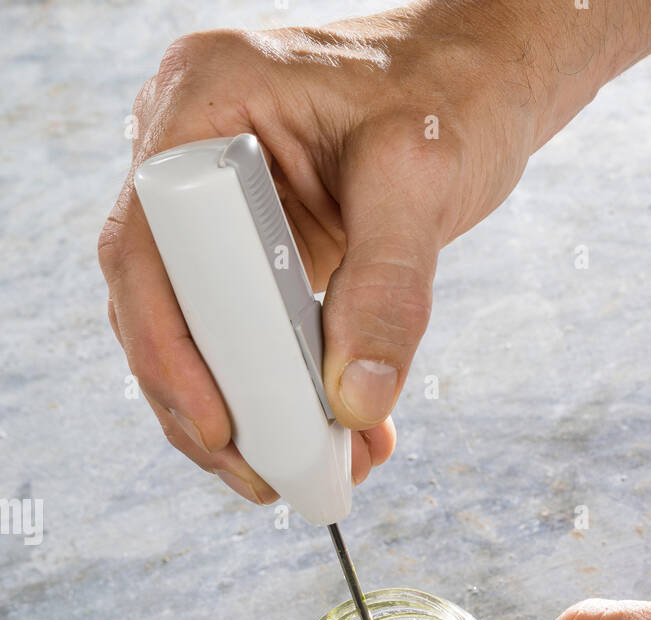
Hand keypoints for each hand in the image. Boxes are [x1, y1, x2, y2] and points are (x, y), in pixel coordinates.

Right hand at [97, 10, 549, 501]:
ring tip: (314, 472)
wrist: (477, 81)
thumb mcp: (422, 179)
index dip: (169, 351)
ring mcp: (215, 207)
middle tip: (267, 478)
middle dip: (209, 407)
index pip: (144, 249)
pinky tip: (340, 435)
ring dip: (249, 416)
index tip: (222, 429)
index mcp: (202, 103)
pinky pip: (244, 335)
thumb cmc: (448, 92)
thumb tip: (356, 404)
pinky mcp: (250, 250)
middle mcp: (189, 155)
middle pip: (157, 307)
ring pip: (195, 334)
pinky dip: (284, 395)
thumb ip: (390, 288)